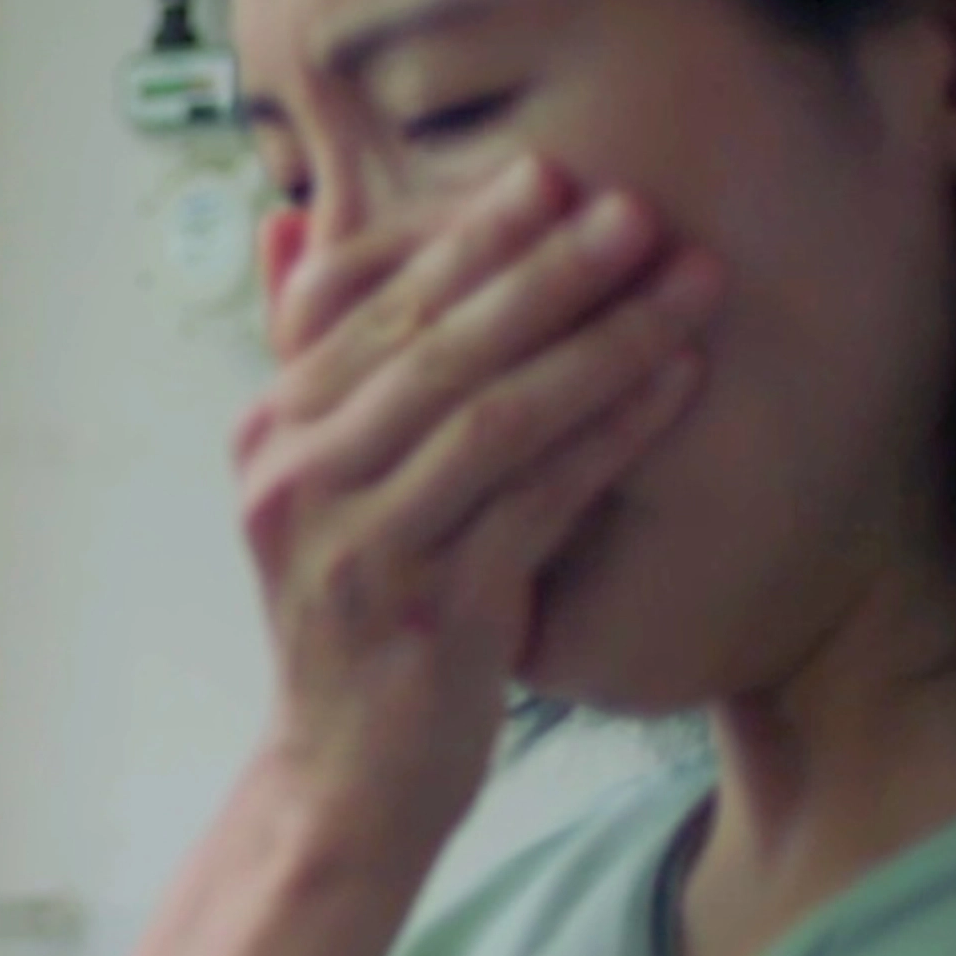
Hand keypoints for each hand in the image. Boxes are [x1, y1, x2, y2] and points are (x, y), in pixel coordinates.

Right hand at [230, 157, 723, 864]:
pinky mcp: (431, 610)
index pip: (372, 309)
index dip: (467, 237)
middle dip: (548, 269)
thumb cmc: (350, 618)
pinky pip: (540, 498)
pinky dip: (614, 431)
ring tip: (687, 281)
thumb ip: (309, 359)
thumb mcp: (309, 485)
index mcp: (268, 437)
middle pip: (438, 349)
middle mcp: (298, 484)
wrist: (341, 780)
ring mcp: (360, 548)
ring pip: (496, 416)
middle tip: (638, 208)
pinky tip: (679, 381)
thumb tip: (286, 224)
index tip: (555, 175)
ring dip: (604, 339)